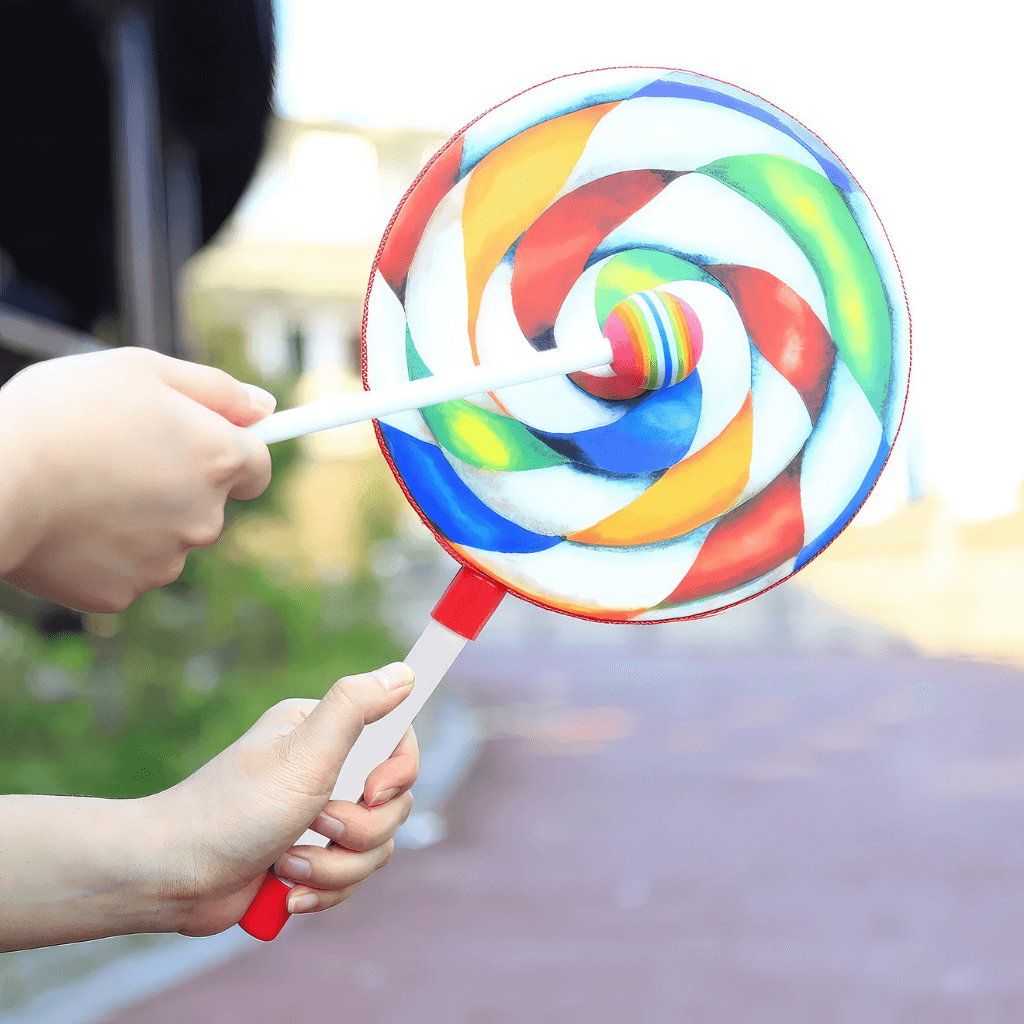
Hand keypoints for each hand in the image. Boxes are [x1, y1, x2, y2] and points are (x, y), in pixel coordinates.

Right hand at [0, 346, 273, 611]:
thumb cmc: (60, 413)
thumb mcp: (141, 369)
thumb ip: (214, 389)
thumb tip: (264, 407)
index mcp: (218, 459)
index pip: (258, 465)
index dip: (232, 450)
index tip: (202, 443)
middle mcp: (205, 517)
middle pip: (208, 502)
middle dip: (176, 481)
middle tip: (116, 456)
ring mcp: (165, 562)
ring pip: (166, 537)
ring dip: (140, 517)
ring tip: (82, 487)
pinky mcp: (121, 593)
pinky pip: (124, 568)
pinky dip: (103, 550)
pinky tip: (67, 524)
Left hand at [153, 662, 416, 935]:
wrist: (172, 877)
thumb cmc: (234, 809)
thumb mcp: (304, 752)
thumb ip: (356, 706)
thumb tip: (404, 672)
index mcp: (324, 732)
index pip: (397, 742)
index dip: (398, 774)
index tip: (372, 791)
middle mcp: (325, 770)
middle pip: (393, 805)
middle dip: (357, 831)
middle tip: (313, 824)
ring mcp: (318, 818)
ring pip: (375, 849)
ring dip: (332, 867)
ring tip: (286, 864)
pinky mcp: (309, 860)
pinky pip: (350, 880)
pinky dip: (321, 890)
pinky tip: (285, 890)